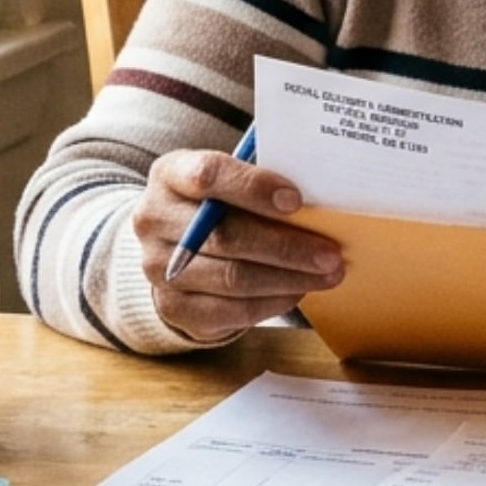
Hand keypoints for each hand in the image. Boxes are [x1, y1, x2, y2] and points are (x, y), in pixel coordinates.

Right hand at [133, 148, 344, 343]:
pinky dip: (272, 301)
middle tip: (331, 253)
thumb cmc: (223, 204)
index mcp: (171, 175)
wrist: (178, 247)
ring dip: (289, 278)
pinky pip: (231, 310)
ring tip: (329, 273)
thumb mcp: (234, 180)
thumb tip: (321, 201)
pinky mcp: (173, 307)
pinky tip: (299, 291)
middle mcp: (154, 220)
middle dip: (286, 246)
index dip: (254, 188)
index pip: (208, 176)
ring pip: (232, 277)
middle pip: (225, 236)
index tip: (297, 201)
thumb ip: (264, 184)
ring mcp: (158, 268)